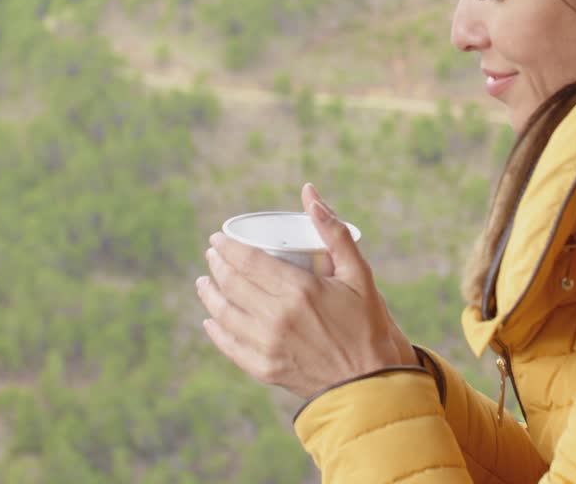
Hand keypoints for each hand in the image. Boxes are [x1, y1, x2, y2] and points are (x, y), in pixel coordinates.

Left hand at [196, 183, 417, 397]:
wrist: (370, 382)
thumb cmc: (367, 323)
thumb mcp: (358, 273)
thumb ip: (334, 231)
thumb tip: (309, 192)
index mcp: (300, 289)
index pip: (248, 261)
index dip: (227, 246)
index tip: (218, 238)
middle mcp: (278, 317)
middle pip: (232, 283)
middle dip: (217, 265)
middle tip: (213, 255)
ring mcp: (268, 345)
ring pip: (224, 312)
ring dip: (209, 293)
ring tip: (205, 281)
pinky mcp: (265, 369)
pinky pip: (229, 345)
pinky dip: (216, 330)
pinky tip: (211, 319)